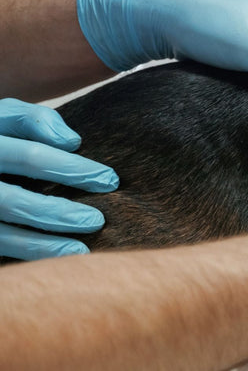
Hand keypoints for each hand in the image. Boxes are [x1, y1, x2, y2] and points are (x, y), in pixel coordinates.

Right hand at [0, 99, 115, 259]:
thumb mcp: (5, 116)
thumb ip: (35, 120)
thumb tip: (73, 142)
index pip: (30, 157)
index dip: (70, 168)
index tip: (109, 179)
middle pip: (10, 200)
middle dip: (56, 212)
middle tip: (97, 220)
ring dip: (40, 245)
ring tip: (79, 250)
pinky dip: (26, 253)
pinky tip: (54, 258)